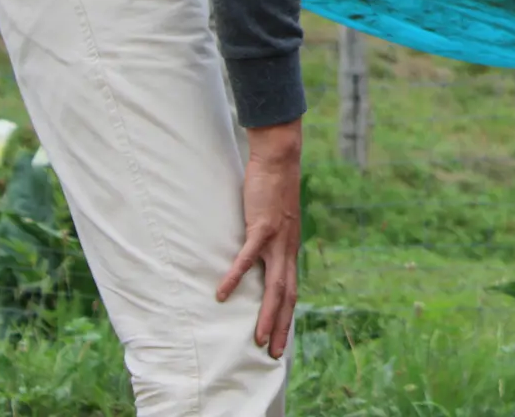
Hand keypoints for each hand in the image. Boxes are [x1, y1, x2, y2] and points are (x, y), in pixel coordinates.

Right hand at [216, 119, 301, 358]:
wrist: (280, 160)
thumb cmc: (272, 190)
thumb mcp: (273, 221)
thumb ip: (266, 240)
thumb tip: (254, 254)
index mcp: (289, 249)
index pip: (291, 289)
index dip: (287, 316)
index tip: (282, 340)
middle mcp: (287, 249)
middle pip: (287, 295)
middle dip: (282, 326)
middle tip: (274, 353)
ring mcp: (277, 239)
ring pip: (274, 284)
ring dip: (266, 313)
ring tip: (258, 337)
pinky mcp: (262, 226)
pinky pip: (247, 257)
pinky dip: (236, 276)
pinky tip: (223, 294)